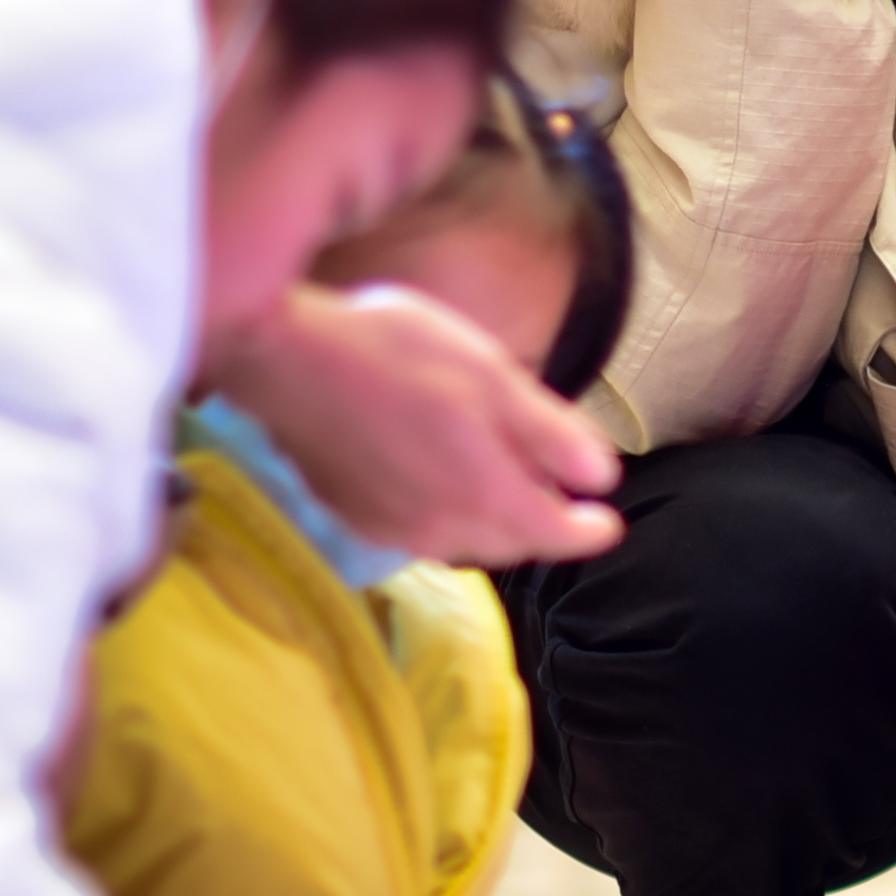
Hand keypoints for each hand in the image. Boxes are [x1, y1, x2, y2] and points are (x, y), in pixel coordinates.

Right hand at [218, 279, 621, 566]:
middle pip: (511, 542)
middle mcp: (442, 530)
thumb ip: (553, 435)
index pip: (556, 535)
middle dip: (541, 523)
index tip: (608, 524)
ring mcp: (394, 530)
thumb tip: (603, 478)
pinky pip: (421, 532)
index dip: (588, 531)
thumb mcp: (494, 376)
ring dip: (492, 520)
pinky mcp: (356, 518)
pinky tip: (441, 479)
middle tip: (559, 494)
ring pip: (464, 541)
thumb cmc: (393, 352)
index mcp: (486, 497)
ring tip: (503, 482)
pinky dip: (446, 514)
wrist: (287, 357)